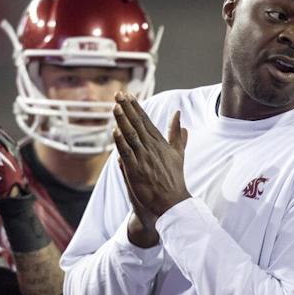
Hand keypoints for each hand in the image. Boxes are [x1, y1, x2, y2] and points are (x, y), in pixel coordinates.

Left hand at [112, 92, 189, 219]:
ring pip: (131, 136)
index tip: (128, 95)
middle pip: (137, 124)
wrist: (173, 201)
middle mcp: (152, 148)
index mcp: (160, 143)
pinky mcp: (137, 171)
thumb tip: (179, 114)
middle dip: (128, 108)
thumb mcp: (178, 152)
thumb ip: (177, 133)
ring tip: (116, 106)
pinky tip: (115, 131)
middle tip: (118, 93)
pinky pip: (127, 154)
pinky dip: (121, 143)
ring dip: (123, 120)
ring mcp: (144, 159)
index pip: (146, 121)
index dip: (136, 107)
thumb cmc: (174, 178)